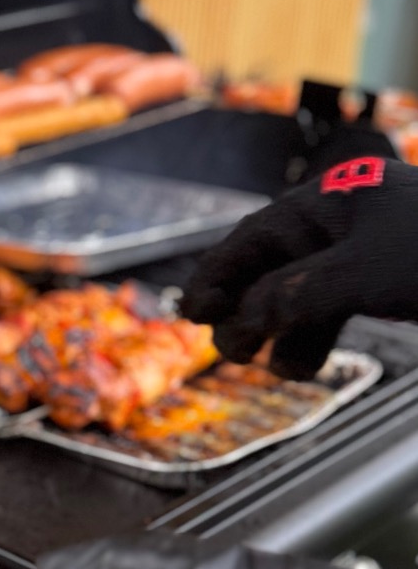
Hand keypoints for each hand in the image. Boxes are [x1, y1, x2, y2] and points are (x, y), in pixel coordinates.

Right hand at [180, 154, 417, 377]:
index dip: (215, 276)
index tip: (191, 313)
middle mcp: (335, 224)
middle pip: (267, 268)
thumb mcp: (366, 271)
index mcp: (325, 202)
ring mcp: (356, 254)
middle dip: (245, 311)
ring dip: (277, 332)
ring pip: (296, 294)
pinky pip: (327, 309)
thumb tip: (244, 318)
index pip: (251, 237)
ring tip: (269, 366)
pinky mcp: (377, 283)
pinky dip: (308, 337)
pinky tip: (297, 366)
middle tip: (234, 350)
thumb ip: (300, 292)